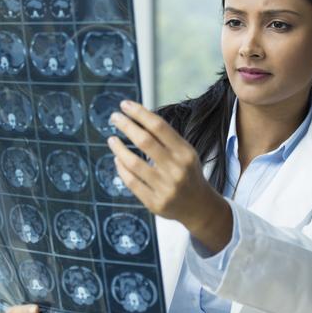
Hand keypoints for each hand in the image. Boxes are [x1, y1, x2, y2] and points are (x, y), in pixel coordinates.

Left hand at [107, 100, 231, 251]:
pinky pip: (131, 182)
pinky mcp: (154, 203)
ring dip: (118, 148)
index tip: (125, 105)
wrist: (199, 207)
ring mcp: (165, 188)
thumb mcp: (185, 153)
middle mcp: (176, 169)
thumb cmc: (188, 174)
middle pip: (145, 141)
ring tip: (112, 139)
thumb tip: (137, 118)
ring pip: (133, 163)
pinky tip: (118, 159)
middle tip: (114, 117)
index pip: (159, 127)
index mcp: (185, 153)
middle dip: (126, 126)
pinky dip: (121, 168)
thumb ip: (165, 139)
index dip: (140, 113)